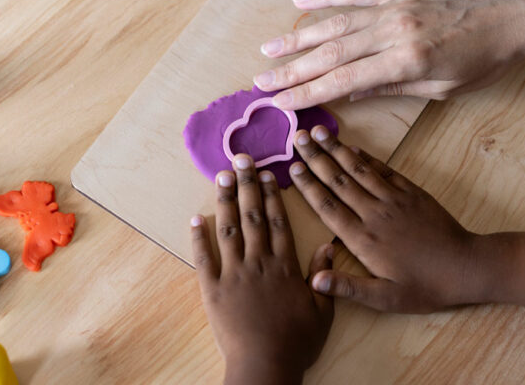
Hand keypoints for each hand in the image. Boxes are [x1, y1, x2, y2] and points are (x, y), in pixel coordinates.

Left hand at [190, 154, 334, 384]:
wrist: (265, 365)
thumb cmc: (296, 341)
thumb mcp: (322, 310)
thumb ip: (324, 275)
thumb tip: (329, 245)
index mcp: (284, 265)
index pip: (277, 222)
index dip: (271, 195)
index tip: (267, 173)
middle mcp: (258, 262)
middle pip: (252, 217)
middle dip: (247, 185)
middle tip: (241, 159)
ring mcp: (233, 274)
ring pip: (229, 230)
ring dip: (225, 201)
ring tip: (221, 176)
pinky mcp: (212, 289)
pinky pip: (203, 259)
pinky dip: (198, 238)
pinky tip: (195, 218)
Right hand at [253, 0, 524, 108]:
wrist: (514, 17)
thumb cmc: (482, 60)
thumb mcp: (440, 87)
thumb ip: (391, 86)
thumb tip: (349, 93)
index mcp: (404, 61)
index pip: (343, 81)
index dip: (307, 92)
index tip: (280, 102)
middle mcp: (392, 32)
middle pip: (330, 53)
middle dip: (292, 69)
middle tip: (261, 81)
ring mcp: (392, 8)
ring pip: (334, 23)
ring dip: (297, 37)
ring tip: (268, 48)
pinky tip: (299, 2)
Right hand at [288, 125, 479, 312]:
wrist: (467, 268)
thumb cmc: (425, 287)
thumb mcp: (386, 298)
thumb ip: (349, 288)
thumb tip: (315, 281)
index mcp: (363, 239)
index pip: (328, 206)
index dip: (308, 185)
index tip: (291, 167)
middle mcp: (374, 213)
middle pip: (338, 180)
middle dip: (316, 158)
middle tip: (297, 138)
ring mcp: (394, 199)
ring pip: (358, 170)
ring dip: (336, 149)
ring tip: (318, 131)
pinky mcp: (411, 192)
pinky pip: (384, 169)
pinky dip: (366, 157)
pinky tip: (352, 146)